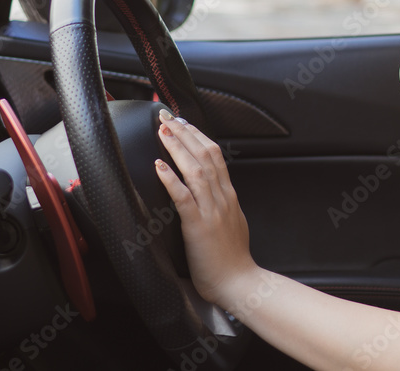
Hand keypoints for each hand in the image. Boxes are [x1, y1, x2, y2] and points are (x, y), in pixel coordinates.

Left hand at [154, 109, 257, 305]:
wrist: (239, 283)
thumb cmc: (232, 259)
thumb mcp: (232, 222)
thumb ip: (222, 204)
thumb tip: (212, 191)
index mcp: (229, 195)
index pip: (215, 156)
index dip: (198, 136)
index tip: (183, 122)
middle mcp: (222, 197)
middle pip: (205, 155)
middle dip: (185, 133)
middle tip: (167, 117)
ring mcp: (212, 210)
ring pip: (195, 170)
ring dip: (178, 148)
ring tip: (163, 132)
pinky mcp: (199, 226)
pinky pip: (184, 197)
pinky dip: (171, 179)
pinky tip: (160, 166)